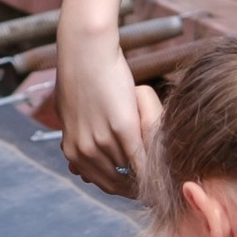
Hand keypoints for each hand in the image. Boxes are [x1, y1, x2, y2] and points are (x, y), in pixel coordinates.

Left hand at [54, 20, 147, 192]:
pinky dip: (155, 165)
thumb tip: (76, 163)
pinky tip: (167, 166)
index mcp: (72, 149)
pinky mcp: (123, 128)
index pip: (101, 181)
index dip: (121, 185)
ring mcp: (103, 142)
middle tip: (155, 183)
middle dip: (135, 185)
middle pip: (116, 182)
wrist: (85, 51)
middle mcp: (85, 151)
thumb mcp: (70, 115)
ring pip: (131, 172)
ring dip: (148, 176)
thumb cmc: (79, 76)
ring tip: (164, 175)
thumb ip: (76, 139)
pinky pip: (142, 158)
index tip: (136, 184)